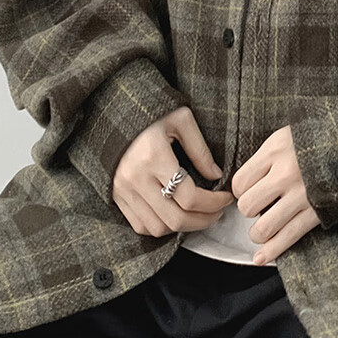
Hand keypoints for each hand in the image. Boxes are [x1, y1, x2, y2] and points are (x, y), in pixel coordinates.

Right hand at [112, 105, 234, 236]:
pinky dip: (161, 227)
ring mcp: (123, 190)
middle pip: (175, 219)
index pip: (189, 197)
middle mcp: (136, 178)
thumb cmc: (151, 112)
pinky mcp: (116, 195)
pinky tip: (175, 214)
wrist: (111, 110)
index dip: (214, 203)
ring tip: (199, 214)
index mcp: (153, 157)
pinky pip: (140, 226)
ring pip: (158, 228)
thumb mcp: (181, 119)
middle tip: (218, 211)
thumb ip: (200, 149)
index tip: (226, 197)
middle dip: (204, 220)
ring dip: (183, 227)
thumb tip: (216, 175)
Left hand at [230, 125, 320, 263]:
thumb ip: (265, 158)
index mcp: (275, 150)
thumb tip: (245, 184)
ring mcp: (302, 195)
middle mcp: (285, 173)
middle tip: (258, 205)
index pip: (239, 182)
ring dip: (258, 233)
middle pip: (247, 206)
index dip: (240, 190)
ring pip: (263, 228)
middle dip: (249, 210)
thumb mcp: (286, 137)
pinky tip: (261, 257)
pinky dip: (272, 251)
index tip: (248, 190)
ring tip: (261, 229)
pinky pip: (289, 236)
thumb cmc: (315, 141)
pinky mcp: (316, 211)